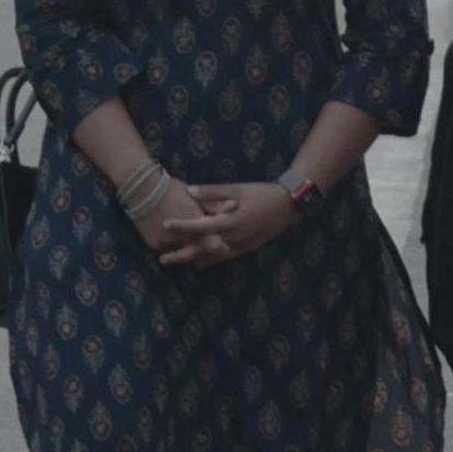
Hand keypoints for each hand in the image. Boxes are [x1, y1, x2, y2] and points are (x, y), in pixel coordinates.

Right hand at [128, 179, 227, 260]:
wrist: (141, 189)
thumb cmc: (171, 189)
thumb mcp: (195, 196)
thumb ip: (215, 205)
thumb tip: (235, 206)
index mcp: (195, 222)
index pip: (213, 242)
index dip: (220, 246)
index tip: (225, 248)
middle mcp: (183, 235)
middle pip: (197, 250)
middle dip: (204, 252)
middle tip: (211, 252)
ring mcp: (168, 242)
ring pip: (181, 251)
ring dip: (186, 250)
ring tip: (190, 249)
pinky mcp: (155, 244)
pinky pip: (166, 248)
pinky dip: (170, 246)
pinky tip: (173, 245)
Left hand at [160, 182, 299, 267]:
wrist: (289, 205)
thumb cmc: (262, 193)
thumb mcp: (237, 188)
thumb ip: (212, 192)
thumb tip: (189, 191)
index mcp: (229, 222)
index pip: (199, 226)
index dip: (181, 226)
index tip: (164, 225)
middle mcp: (232, 238)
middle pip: (202, 249)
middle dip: (182, 254)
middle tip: (163, 258)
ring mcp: (240, 246)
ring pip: (212, 257)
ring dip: (194, 259)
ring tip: (177, 262)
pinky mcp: (247, 248)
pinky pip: (224, 257)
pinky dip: (211, 260)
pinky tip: (201, 262)